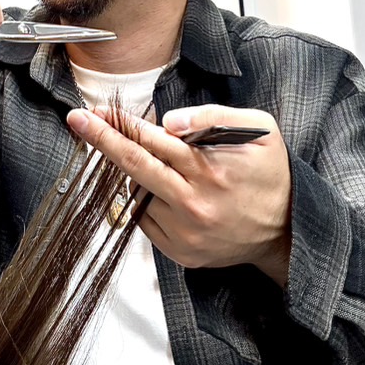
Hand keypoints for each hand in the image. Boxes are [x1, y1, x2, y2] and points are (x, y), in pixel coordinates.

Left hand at [67, 103, 291, 283]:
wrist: (286, 231)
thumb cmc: (270, 174)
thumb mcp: (259, 130)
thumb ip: (213, 117)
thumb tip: (168, 122)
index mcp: (210, 170)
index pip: (154, 141)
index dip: (122, 124)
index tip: (95, 112)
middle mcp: (194, 203)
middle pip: (134, 166)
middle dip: (102, 141)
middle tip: (77, 120)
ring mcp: (184, 232)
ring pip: (138, 194)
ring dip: (133, 173)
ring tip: (149, 161)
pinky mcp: (180, 252)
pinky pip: (146, 220)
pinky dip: (146, 201)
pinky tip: (166, 191)